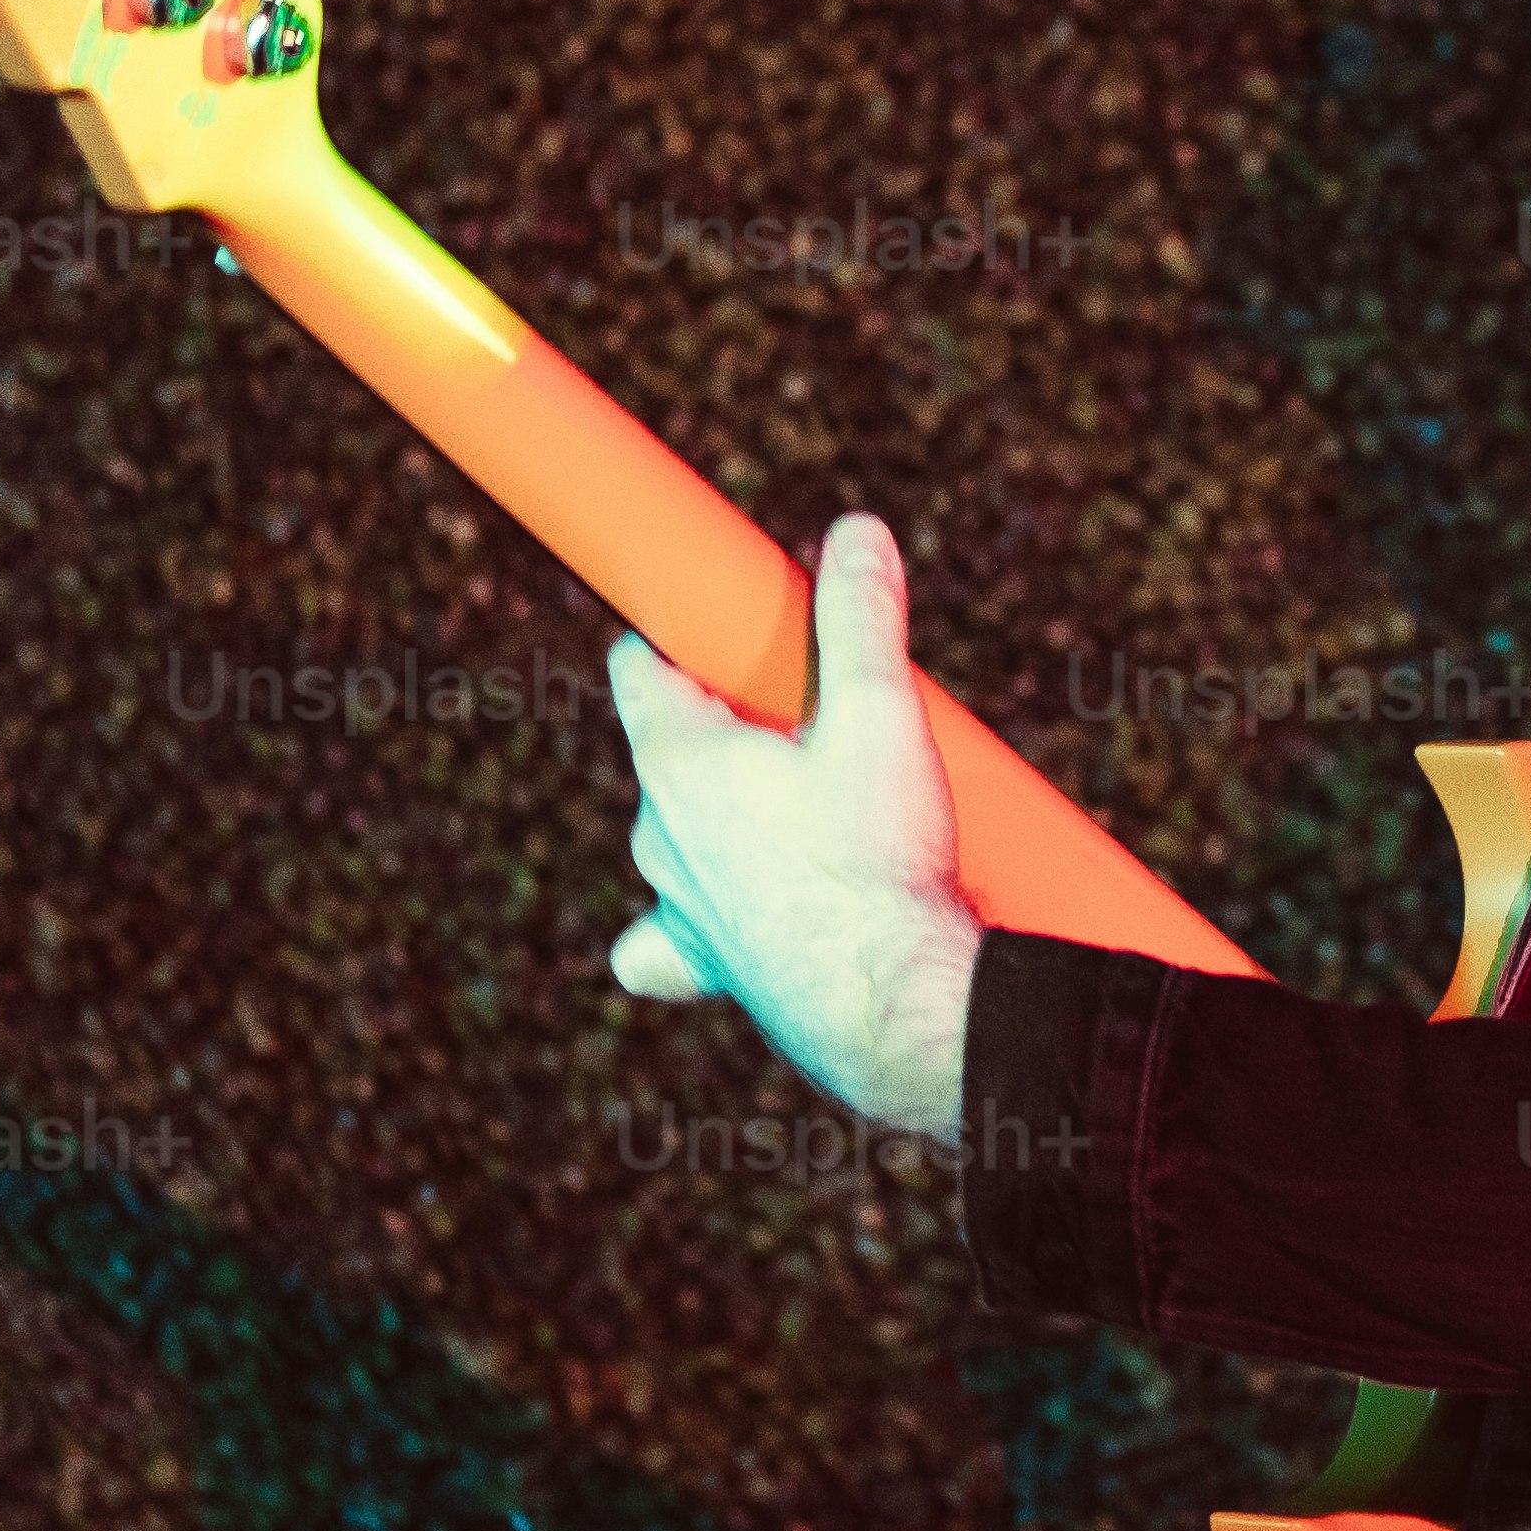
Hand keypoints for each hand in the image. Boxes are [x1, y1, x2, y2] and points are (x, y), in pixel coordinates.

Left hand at [606, 514, 982, 1143]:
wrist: (890, 1001)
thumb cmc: (880, 858)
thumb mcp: (883, 713)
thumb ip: (859, 616)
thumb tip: (855, 530)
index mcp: (677, 758)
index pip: (639, 664)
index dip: (682, 637)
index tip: (731, 631)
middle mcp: (656, 831)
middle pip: (671, 745)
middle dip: (730, 725)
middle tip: (816, 722)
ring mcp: (673, 903)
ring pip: (679, 834)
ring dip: (729, 814)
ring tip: (819, 814)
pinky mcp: (702, 965)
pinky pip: (667, 937)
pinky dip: (699, 916)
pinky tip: (741, 911)